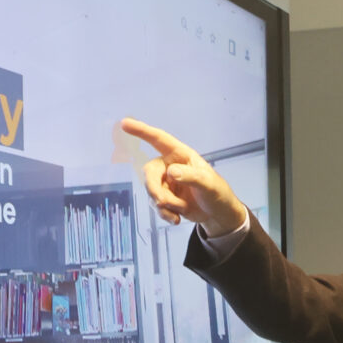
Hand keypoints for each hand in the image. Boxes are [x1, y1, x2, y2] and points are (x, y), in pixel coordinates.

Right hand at [120, 119, 246, 235]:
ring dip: (165, 204)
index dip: (142, 131)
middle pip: (149, 172)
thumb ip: (191, 177)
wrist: (217, 214)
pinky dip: (164, 214)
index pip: (159, 140)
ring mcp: (166, 182)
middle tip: (164, 201)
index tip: (125, 123)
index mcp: (181, 155)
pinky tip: (176, 219)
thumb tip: (171, 172)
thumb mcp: (208, 183)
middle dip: (154, 189)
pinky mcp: (165, 197)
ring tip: (183, 209)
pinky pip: (155, 205)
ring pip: (152, 191)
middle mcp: (170, 166)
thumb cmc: (217, 192)